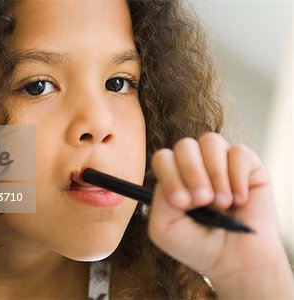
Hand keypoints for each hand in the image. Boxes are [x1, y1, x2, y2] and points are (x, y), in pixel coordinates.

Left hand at [148, 132, 293, 298]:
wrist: (234, 261)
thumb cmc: (196, 244)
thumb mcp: (164, 228)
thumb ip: (160, 200)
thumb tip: (179, 177)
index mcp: (172, 176)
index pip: (163, 158)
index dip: (170, 175)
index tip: (181, 203)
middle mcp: (195, 165)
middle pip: (184, 145)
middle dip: (192, 173)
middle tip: (203, 201)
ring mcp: (220, 162)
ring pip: (211, 141)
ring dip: (215, 174)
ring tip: (222, 203)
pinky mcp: (248, 165)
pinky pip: (239, 152)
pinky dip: (238, 178)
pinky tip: (240, 200)